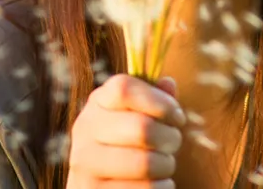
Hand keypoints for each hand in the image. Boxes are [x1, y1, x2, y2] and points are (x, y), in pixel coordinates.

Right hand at [66, 74, 185, 187]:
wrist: (100, 184)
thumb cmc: (127, 145)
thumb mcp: (137, 115)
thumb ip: (154, 98)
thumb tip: (168, 84)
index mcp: (96, 104)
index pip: (124, 88)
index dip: (160, 101)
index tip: (177, 115)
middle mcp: (84, 131)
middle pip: (142, 127)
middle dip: (171, 138)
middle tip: (173, 143)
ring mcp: (85, 165)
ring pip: (146, 163)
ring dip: (166, 165)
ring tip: (163, 165)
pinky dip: (162, 187)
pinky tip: (155, 183)